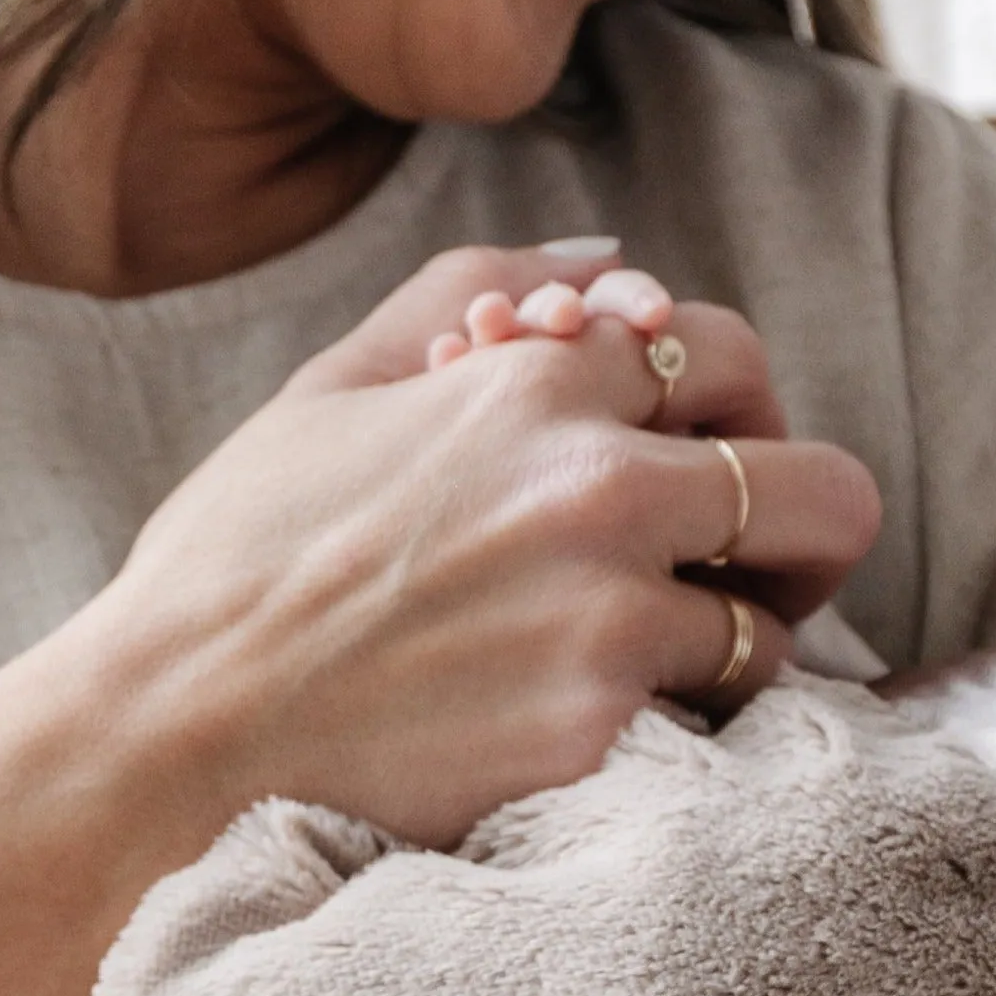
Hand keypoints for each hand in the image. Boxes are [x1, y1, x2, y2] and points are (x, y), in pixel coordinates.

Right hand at [64, 244, 881, 846]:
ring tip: (672, 664)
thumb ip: (473, 295)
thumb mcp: (331, 388)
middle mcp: (596, 489)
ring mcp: (608, 618)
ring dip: (740, 644)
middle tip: (759, 572)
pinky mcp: (598, 733)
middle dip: (808, 531)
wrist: (170, 732)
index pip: (731, 351)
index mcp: (537, 385)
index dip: (726, 405)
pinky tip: (610, 728)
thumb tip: (607, 262)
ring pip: (778, 628)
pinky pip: (706, 726)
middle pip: (825, 491)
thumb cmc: (232, 565)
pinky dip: (680, 730)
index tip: (693, 454)